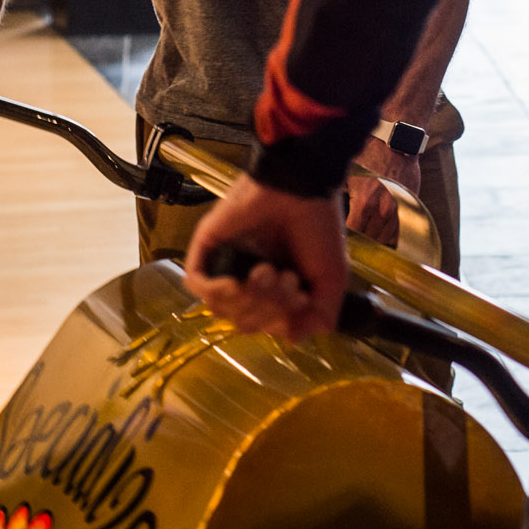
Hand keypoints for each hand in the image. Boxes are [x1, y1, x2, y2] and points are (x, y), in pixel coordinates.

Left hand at [183, 175, 348, 340]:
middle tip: (286, 276)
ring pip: (221, 308)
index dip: (283, 321)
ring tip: (267, 270)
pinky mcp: (207, 247)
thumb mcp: (331, 280)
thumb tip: (292, 340)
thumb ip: (320, 315)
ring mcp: (225, 263)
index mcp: (274, 288)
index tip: (301, 294)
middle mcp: (247, 279)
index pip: (267, 326)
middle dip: (269, 307)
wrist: (302, 188)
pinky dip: (216, 292)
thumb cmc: (319, 227)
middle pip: (245, 322)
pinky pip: (197, 284)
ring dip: (249, 298)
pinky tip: (237, 281)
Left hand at [345, 136, 420, 246]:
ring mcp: (399, 210)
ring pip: (387, 239)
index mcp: (364, 204)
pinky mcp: (410, 207)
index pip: (353, 234)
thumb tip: (326, 209)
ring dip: (376, 242)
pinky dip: (391, 237)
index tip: (339, 239)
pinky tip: (381, 236)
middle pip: (370, 240)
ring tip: (366, 243)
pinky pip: (400, 231)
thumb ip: (338, 194)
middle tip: (351, 243)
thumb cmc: (370, 155)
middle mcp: (383, 211)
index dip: (345, 239)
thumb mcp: (348, 174)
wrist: (397, 143)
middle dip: (360, 243)